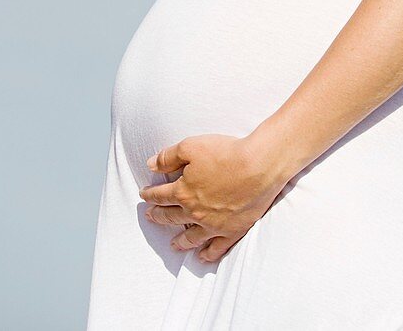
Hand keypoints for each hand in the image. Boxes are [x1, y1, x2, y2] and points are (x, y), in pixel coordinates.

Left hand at [139, 133, 288, 263]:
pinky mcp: (233, 230)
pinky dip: (208, 253)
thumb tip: (150, 164)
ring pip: (191, 237)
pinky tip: (202, 256)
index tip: (144, 195)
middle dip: (159, 216)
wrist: (258, 166)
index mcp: (183, 192)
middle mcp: (195, 212)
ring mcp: (213, 225)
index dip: (150, 195)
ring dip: (180, 241)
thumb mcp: (191, 146)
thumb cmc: (226, 153)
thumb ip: (168, 157)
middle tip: (151, 217)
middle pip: (172, 216)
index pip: (161, 195)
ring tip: (173, 244)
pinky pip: (217, 247)